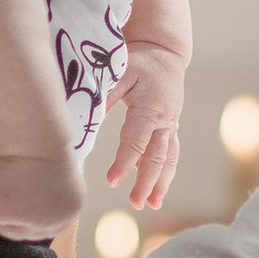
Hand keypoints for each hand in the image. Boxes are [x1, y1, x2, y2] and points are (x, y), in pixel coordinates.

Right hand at [0, 148, 82, 243]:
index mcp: (70, 209)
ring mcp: (33, 221)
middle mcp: (56, 220)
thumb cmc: (42, 143)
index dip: (26, 218)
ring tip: (6, 176)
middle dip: (10, 215)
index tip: (16, 202)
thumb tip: (28, 202)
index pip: (45, 229)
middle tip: (6, 188)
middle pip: (23, 234)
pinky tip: (0, 173)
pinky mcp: (9, 214)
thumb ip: (47, 196)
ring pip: (4, 225)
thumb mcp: (55, 177)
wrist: (33, 135)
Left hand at [102, 45, 185, 211]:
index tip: (111, 181)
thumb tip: (87, 115)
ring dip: (161, 183)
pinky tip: (153, 188)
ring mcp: (170, 125)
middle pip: (156, 157)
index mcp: (151, 108)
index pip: (136, 142)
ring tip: (152, 204)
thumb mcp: (121, 70)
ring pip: (168, 159)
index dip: (124, 163)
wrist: (165, 53)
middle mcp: (165, 120)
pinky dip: (164, 172)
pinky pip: (170, 153)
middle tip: (136, 202)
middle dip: (147, 182)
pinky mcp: (171, 127)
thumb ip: (106, 93)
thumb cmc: (140, 61)